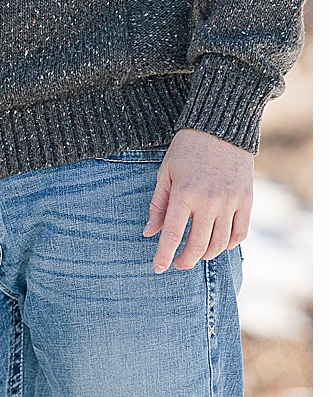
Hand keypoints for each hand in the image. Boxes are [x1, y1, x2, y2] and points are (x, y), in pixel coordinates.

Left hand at [144, 128, 253, 272]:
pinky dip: (230, 243)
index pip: (173, 235)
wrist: (220, 128)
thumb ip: (158, 204)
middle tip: (178, 264)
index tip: (158, 268)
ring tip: (196, 254)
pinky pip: (241, 232)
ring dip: (207, 254)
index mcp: (184, 194)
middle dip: (186, 260)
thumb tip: (148, 232)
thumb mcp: (165, 173)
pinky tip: (218, 243)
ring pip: (221, 243)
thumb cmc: (186, 150)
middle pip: (198, 244)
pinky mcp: (247, 200)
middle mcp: (209, 202)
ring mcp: (231, 202)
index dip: (164, 255)